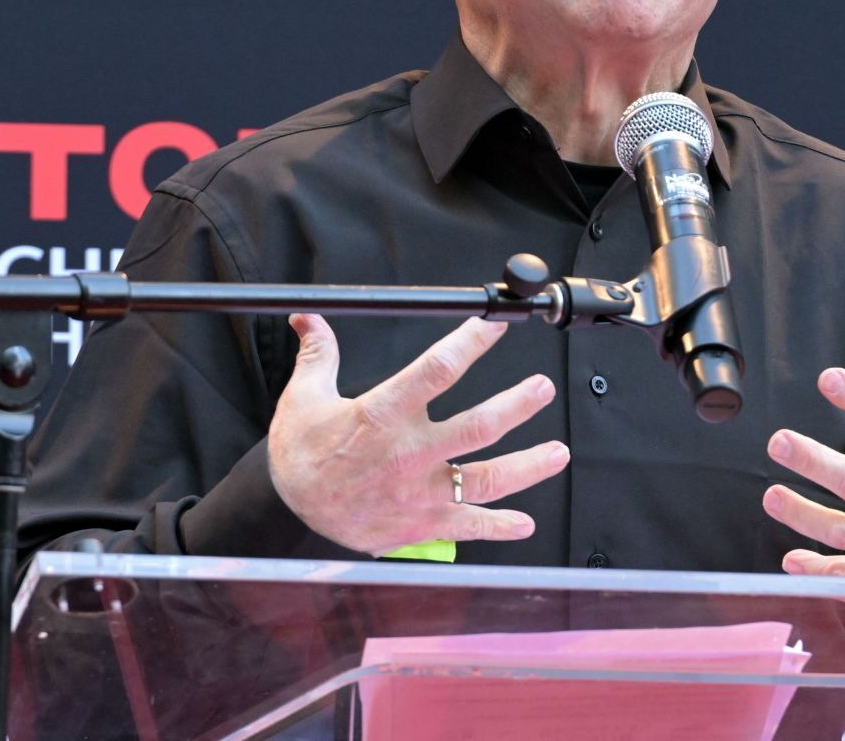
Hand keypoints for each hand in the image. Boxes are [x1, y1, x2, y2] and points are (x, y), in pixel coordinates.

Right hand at [268, 313, 568, 555]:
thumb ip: (319, 354)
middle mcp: (408, 453)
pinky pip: (467, 527)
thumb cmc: (300, 453)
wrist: (286, 511)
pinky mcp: (419, 524)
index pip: (436, 370)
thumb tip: (309, 316)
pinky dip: (499, 527)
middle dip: (517, 406)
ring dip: (527, 467)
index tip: (495, 327)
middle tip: (543, 389)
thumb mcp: (304, 396)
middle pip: (477, 427)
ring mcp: (418, 492)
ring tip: (558, 452)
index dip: (471, 344)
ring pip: (485, 479)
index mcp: (382, 414)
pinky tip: (524, 524)